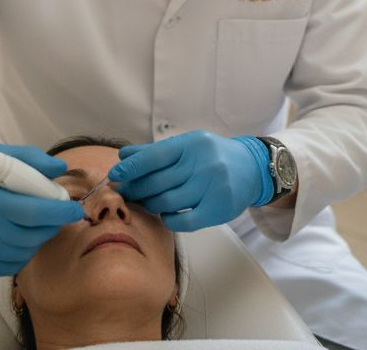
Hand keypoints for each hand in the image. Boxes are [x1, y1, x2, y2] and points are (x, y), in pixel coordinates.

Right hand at [0, 143, 84, 276]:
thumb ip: (29, 160)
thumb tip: (60, 168)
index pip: (33, 213)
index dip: (59, 212)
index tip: (73, 208)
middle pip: (32, 236)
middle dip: (51, 225)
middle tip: (54, 212)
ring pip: (23, 254)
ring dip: (35, 238)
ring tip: (28, 221)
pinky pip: (8, 266)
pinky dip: (18, 252)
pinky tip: (11, 235)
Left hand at [108, 130, 272, 231]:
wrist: (252, 168)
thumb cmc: (212, 156)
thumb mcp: (186, 146)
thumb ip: (154, 152)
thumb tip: (123, 155)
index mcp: (191, 145)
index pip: (153, 157)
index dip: (130, 168)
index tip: (114, 176)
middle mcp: (202, 164)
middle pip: (157, 182)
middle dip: (135, 189)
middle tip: (124, 193)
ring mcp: (212, 188)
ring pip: (167, 202)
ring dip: (150, 204)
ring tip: (145, 202)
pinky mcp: (218, 209)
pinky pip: (183, 221)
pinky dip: (168, 219)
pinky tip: (165, 214)